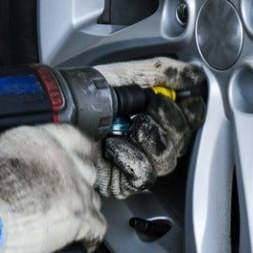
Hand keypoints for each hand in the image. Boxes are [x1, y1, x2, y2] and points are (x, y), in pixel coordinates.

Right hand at [0, 124, 105, 252]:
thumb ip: (26, 156)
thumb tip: (33, 167)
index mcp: (41, 140)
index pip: (76, 138)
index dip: (81, 153)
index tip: (84, 160)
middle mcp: (63, 160)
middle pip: (88, 171)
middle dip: (80, 185)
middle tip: (67, 198)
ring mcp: (74, 188)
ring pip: (93, 199)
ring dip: (82, 210)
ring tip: (66, 221)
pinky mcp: (78, 215)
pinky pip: (98, 226)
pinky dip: (91, 235)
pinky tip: (84, 239)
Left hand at [93, 58, 205, 198]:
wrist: (57, 114)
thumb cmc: (84, 93)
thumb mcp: (127, 74)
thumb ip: (164, 72)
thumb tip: (195, 75)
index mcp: (152, 112)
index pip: (188, 118)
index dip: (192, 112)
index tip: (186, 101)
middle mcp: (147, 137)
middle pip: (182, 141)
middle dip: (171, 122)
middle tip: (152, 107)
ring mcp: (136, 160)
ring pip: (167, 159)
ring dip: (151, 138)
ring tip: (130, 126)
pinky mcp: (123, 180)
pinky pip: (144, 174)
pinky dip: (131, 157)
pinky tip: (114, 146)